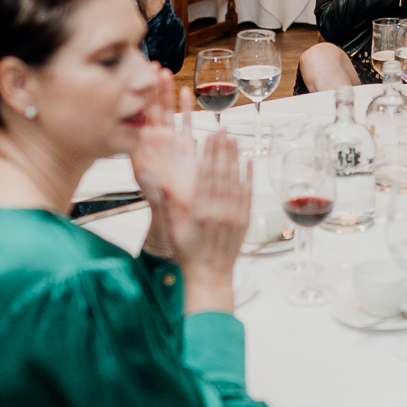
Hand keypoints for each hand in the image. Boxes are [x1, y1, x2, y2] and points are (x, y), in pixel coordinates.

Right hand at [131, 75, 248, 303]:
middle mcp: (220, 212)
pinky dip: (248, 178)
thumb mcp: (171, 230)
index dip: (209, 154)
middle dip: (222, 150)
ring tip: (234, 139)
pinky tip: (248, 162)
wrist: (210, 277)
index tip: (211, 136)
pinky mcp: (245, 221)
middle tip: (223, 129)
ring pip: (236, 181)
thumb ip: (166, 205)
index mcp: (200, 212)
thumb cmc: (188, 254)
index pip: (206, 176)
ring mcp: (235, 216)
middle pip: (222, 174)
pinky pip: (248, 195)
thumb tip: (158, 183)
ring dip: (235, 158)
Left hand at [133, 71, 197, 246]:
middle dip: (148, 88)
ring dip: (164, 93)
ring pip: (166, 113)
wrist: (179, 223)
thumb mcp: (155, 199)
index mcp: (144, 155)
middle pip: (149, 110)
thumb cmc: (165, 212)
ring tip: (163, 71)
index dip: (135, 100)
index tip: (133, 80)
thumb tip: (147, 170)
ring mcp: (169, 145)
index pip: (136, 122)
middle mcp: (154, 146)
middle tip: (148, 65)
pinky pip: (184, 123)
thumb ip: (151, 184)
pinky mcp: (185, 149)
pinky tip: (185, 92)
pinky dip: (184, 108)